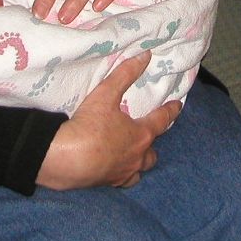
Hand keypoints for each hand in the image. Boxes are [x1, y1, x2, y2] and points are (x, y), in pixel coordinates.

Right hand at [36, 52, 182, 189]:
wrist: (63, 160)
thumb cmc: (89, 127)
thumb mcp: (106, 94)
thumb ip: (126, 73)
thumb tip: (145, 56)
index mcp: (141, 136)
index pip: (162, 121)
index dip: (171, 111)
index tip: (177, 106)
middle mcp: (136, 158)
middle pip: (152, 154)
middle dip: (153, 144)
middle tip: (149, 134)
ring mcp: (121, 174)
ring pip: (139, 170)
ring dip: (139, 162)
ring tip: (134, 154)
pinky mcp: (105, 184)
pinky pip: (121, 181)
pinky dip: (122, 174)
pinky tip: (114, 169)